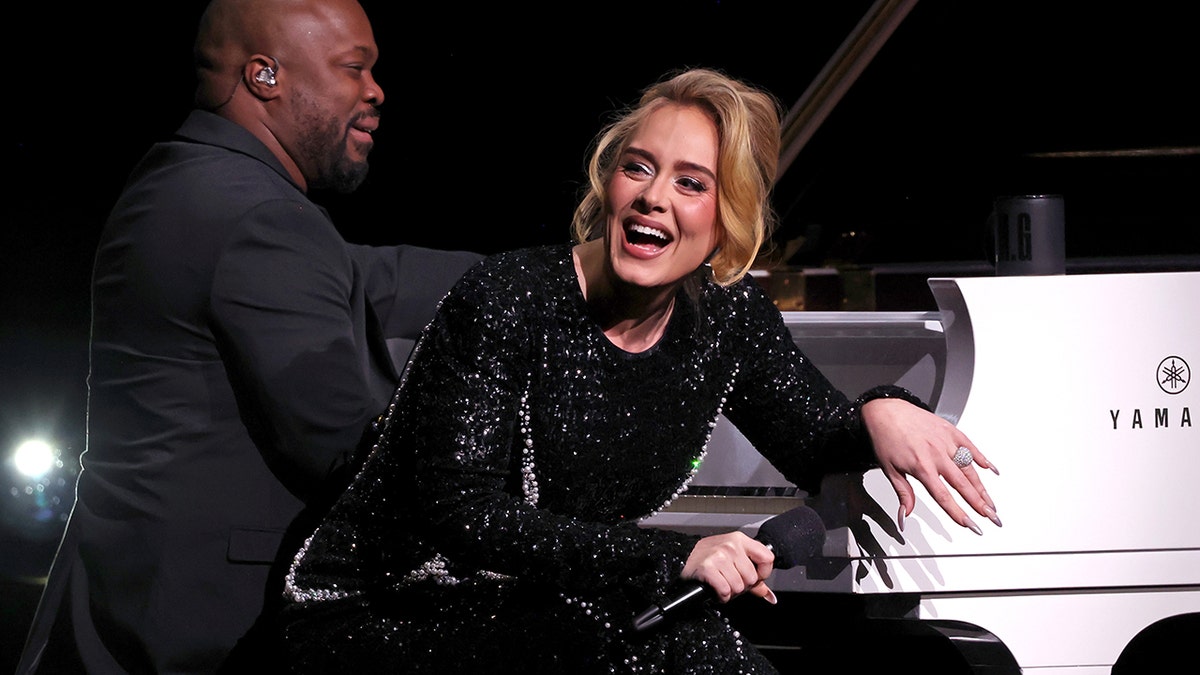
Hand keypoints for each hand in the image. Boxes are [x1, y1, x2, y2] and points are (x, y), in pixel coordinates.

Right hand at [681, 532, 776, 603]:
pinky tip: (717, 590)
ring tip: (722, 583)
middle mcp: (731, 546)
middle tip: (731, 580)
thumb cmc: (709, 557)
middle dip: (742, 585)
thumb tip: (769, 596)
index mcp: (740, 540)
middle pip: (752, 578)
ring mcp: (719, 556)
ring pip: (739, 586)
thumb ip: (755, 576)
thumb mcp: (734, 559)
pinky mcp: (708, 567)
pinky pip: (725, 590)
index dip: (763, 573)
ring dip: (730, 591)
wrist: (682, 556)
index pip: (768, 558)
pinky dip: (721, 596)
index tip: (755, 576)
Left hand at [861, 398, 1001, 534]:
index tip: (970, 525)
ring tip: (991, 503)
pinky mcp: (950, 430)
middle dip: (979, 503)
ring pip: (969, 468)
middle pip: (963, 484)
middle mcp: (937, 454)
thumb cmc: (886, 438)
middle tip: (992, 517)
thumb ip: (903, 493)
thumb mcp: (890, 470)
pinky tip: (992, 470)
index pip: (944, 496)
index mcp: (921, 466)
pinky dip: (982, 458)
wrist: (886, 411)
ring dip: (982, 487)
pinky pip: (970, 446)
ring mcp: (946, 441)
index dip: (958, 513)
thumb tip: (905, 515)